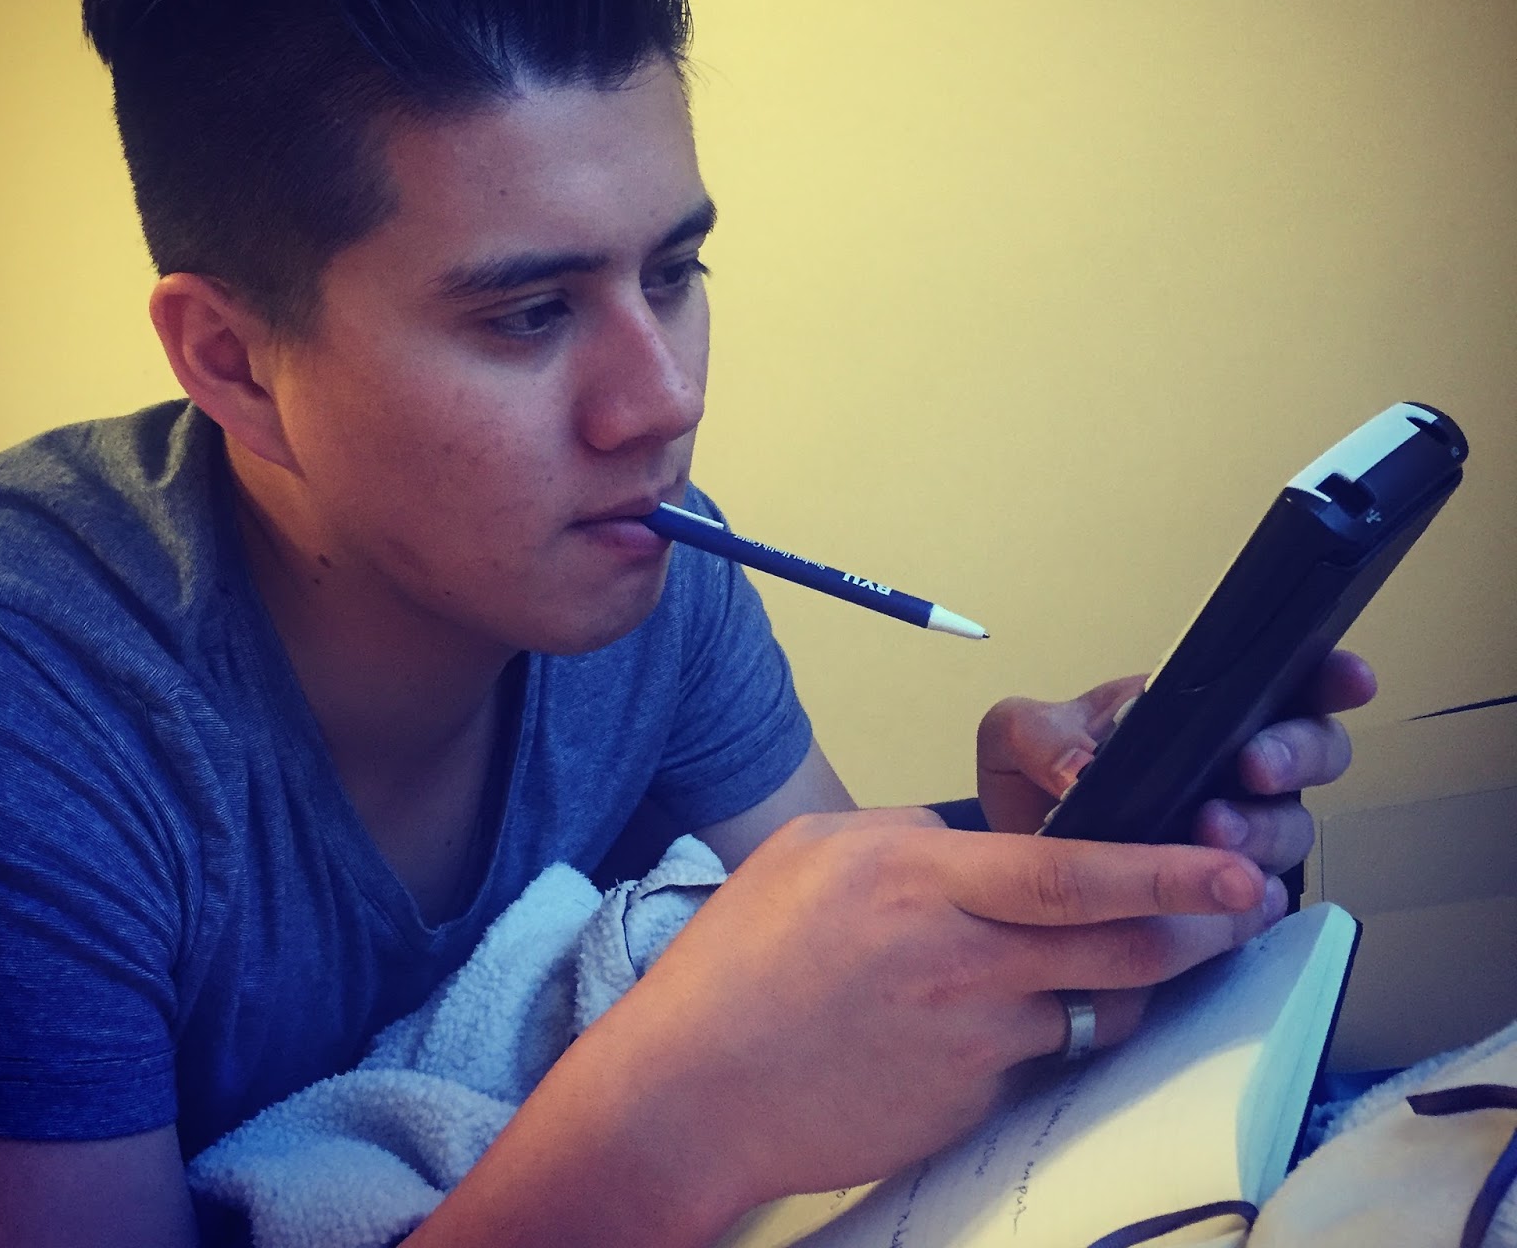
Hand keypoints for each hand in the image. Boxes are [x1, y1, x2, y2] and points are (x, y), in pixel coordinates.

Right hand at [483, 810, 1279, 1241]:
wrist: (695, 1089)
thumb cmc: (738, 960)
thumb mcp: (813, 850)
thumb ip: (909, 840)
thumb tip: (974, 849)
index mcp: (919, 882)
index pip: (1068, 871)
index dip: (1162, 870)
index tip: (1233, 866)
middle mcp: (961, 960)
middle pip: (1116, 947)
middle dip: (1198, 926)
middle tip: (1246, 904)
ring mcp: (971, 1040)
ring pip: (1095, 1004)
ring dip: (1132, 977)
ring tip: (1144, 952)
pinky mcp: (970, 1100)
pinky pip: (1040, 1053)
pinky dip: (1050, 1027)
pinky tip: (1007, 1016)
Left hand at [974, 649, 1373, 869]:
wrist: (1019, 866)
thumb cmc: (1035, 783)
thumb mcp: (1017, 738)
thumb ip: (1039, 734)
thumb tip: (1080, 769)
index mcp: (1199, 711)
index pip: (1282, 682)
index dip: (1327, 677)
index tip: (1344, 678)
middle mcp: (1235, 768)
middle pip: (1312, 753)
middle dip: (1295, 754)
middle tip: (1254, 765)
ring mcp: (1240, 834)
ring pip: (1290, 828)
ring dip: (1259, 828)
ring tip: (1212, 829)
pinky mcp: (1228, 899)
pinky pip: (1261, 902)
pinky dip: (1249, 900)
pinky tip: (1228, 901)